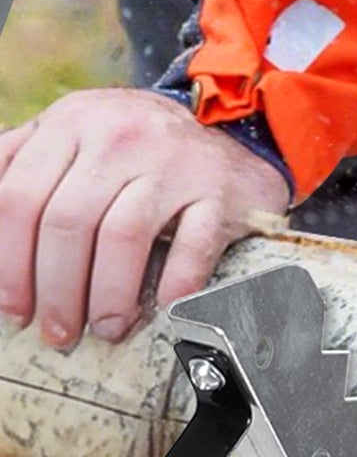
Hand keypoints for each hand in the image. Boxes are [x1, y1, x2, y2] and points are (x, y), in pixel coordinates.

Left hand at [0, 88, 287, 348]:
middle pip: (67, 222)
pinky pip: (193, 246)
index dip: (9, 261)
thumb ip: (24, 160)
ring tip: (108, 329)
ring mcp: (174, 164)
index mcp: (71, 124)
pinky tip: (165, 310)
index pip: (19, 197)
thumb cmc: (141, 145)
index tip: (14, 307)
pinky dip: (176, 285)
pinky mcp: (220, 191)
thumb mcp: (75, 132)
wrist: (234, 126)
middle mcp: (119, 137)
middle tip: (60, 331)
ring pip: (124, 236)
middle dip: (57, 289)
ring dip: (109, 295)